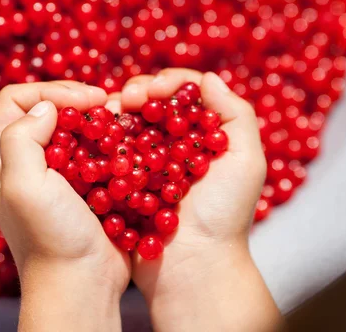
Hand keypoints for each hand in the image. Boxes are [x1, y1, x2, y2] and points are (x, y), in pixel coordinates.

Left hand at [0, 81, 129, 331]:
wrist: (81, 281)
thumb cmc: (49, 236)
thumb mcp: (24, 185)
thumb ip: (23, 137)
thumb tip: (48, 107)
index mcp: (0, 156)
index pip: (16, 98)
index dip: (51, 90)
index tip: (89, 99)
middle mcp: (23, 160)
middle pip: (46, 108)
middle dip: (77, 101)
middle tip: (106, 104)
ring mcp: (53, 173)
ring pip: (73, 127)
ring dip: (96, 120)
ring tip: (118, 122)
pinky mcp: (81, 184)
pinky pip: (93, 149)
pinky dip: (109, 142)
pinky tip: (124, 145)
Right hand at [116, 69, 281, 330]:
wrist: (193, 267)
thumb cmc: (224, 216)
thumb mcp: (246, 162)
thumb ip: (235, 115)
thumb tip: (209, 78)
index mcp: (202, 135)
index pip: (184, 94)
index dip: (167, 83)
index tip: (152, 90)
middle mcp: (173, 144)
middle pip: (151, 104)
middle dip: (137, 92)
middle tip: (126, 99)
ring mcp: (146, 163)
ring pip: (128, 123)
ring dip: (117, 112)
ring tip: (110, 113)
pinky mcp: (124, 181)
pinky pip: (111, 152)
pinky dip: (104, 138)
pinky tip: (100, 135)